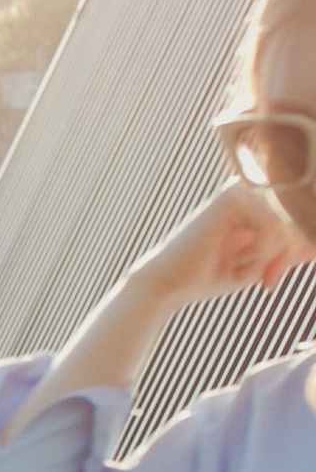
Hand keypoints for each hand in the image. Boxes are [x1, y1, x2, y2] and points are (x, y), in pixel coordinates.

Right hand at [132, 180, 314, 310]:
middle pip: (296, 218)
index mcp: (257, 200)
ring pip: (287, 224)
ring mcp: (241, 189)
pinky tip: (237, 261)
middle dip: (287, 256)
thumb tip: (314, 244)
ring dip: (272, 257)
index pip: (297, 217)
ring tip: (248, 272)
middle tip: (268, 281)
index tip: (273, 278)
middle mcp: (250, 188)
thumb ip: (289, 250)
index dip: (297, 249)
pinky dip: (260, 252)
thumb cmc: (210, 274)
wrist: (170, 284)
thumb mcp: (261, 263)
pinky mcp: (231, 199)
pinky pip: (271, 226)